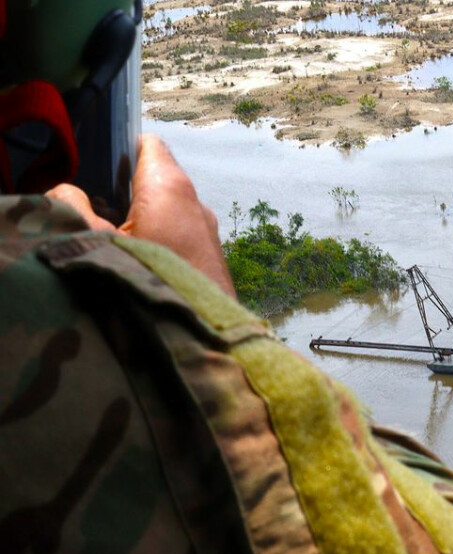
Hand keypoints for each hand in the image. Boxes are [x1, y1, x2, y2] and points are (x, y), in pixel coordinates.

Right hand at [46, 135, 235, 296]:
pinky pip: (180, 238)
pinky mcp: (212, 259)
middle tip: (95, 212)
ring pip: (168, 212)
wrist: (200, 335)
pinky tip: (140, 265)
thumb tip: (67, 192)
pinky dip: (159, 243)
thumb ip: (71, 207)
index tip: (96, 167)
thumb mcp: (93, 241)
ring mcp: (208, 232)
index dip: (120, 149)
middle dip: (125, 192)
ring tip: (115, 243)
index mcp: (169, 186)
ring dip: (141, 222)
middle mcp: (196, 203)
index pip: (147, 145)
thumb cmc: (147, 282)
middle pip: (155, 181)